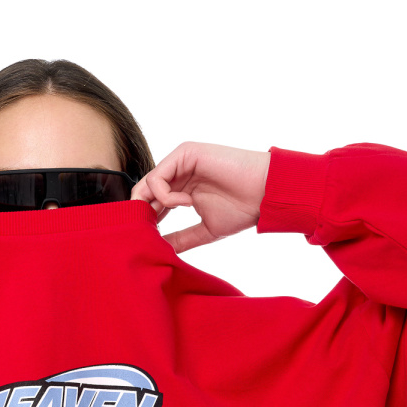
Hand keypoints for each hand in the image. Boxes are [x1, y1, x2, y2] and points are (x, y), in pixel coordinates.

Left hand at [131, 142, 271, 252]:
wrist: (265, 193)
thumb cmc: (243, 209)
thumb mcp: (204, 230)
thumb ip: (181, 239)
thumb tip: (159, 252)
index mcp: (181, 189)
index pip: (150, 203)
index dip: (145, 222)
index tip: (151, 240)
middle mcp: (178, 174)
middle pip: (142, 193)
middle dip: (142, 215)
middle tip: (152, 232)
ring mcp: (181, 162)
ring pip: (146, 185)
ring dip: (156, 205)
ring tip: (178, 211)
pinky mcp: (185, 154)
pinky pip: (158, 177)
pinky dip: (166, 195)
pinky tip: (186, 202)